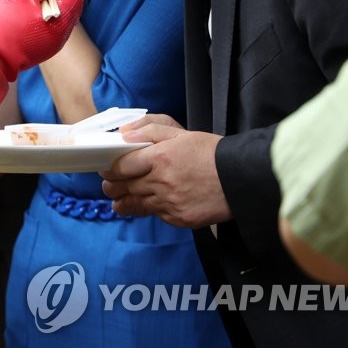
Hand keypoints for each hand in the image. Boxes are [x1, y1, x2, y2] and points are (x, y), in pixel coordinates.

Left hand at [100, 114, 230, 227]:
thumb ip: (149, 129)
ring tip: (119, 197)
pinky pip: (155, 214)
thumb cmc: (210, 153)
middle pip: (123, 187)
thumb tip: (123, 134)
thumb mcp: (180, 133)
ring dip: (124, 200)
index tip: (106, 168)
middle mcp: (161, 182)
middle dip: (112, 185)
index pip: (121, 166)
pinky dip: (149, 208)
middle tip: (110, 183)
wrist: (240, 179)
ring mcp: (169, 203)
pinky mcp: (178, 218)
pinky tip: (148, 202)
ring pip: (134, 204)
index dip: (110, 168)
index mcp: (160, 157)